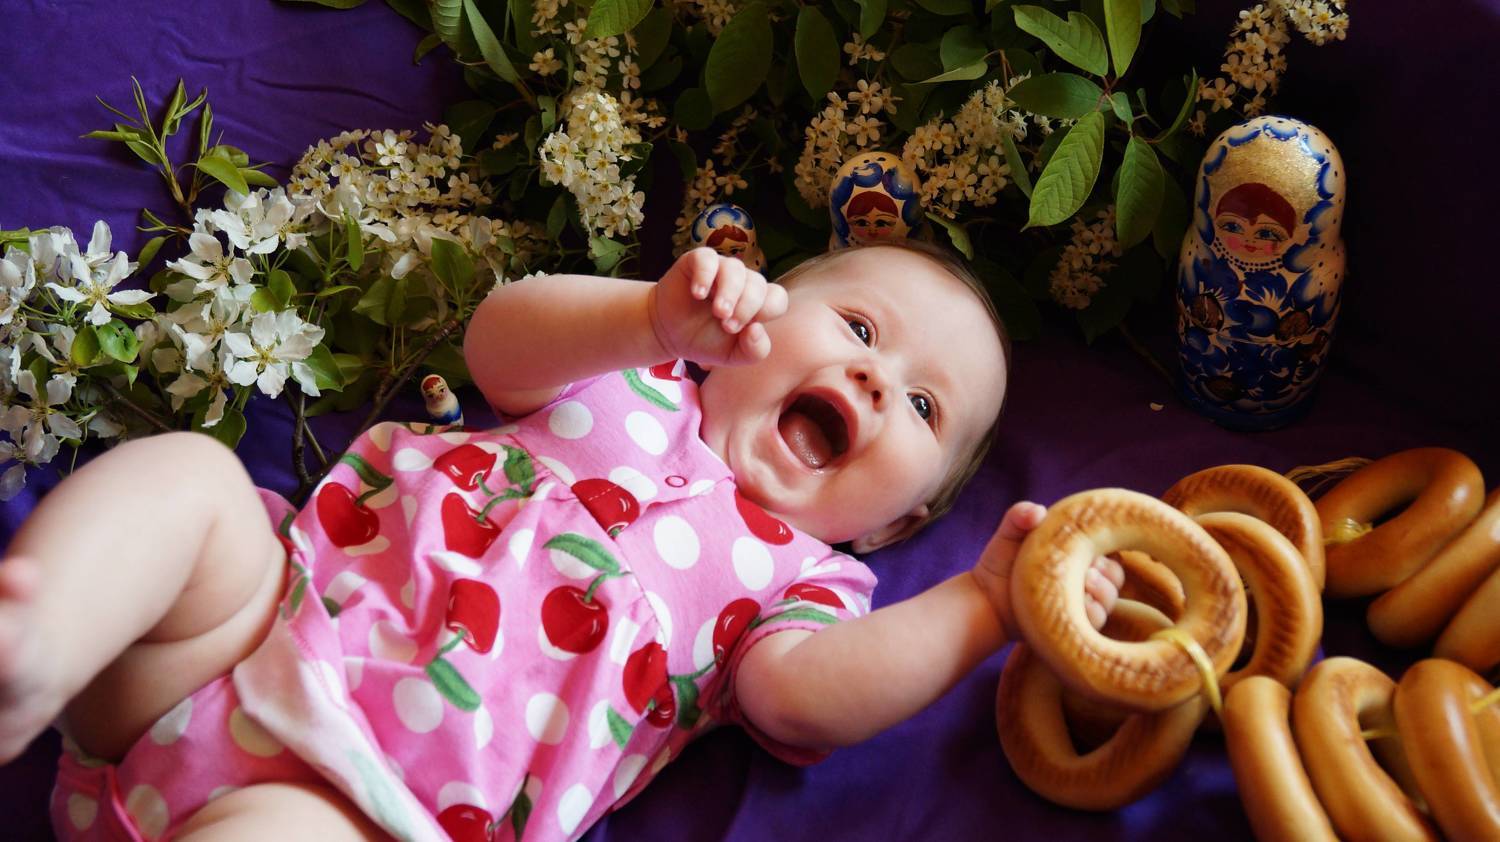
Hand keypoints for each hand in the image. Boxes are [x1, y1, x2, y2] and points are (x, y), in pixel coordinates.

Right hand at [648, 247, 788, 367]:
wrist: (668, 333)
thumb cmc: (705, 341)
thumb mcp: (733, 355)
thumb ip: (754, 350)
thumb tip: (756, 329)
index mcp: (757, 302)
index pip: (777, 298)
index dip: (767, 311)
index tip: (743, 330)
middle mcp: (742, 282)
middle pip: (758, 284)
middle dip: (746, 307)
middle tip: (727, 326)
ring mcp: (721, 269)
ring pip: (735, 269)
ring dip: (729, 292)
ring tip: (718, 312)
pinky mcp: (697, 261)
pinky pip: (708, 259)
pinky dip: (705, 276)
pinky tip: (698, 294)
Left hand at [971, 501, 1124, 640]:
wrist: (985, 598)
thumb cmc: (1001, 561)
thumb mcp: (1010, 533)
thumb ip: (1020, 515)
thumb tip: (1037, 511)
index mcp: (1078, 555)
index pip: (1109, 549)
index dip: (1108, 546)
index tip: (1096, 543)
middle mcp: (1085, 580)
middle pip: (1115, 576)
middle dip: (1109, 570)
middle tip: (1090, 567)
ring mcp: (1080, 605)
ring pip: (1109, 599)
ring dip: (1103, 590)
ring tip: (1086, 581)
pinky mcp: (1073, 626)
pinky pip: (1094, 622)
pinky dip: (1092, 612)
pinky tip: (1081, 603)